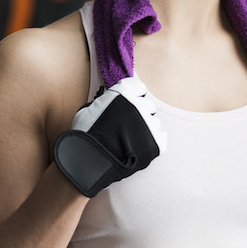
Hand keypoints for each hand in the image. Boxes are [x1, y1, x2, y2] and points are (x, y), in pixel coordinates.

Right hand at [54, 77, 165, 196]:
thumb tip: (116, 100)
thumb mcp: (89, 109)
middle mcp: (139, 106)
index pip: (138, 86)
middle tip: (128, 124)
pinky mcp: (156, 143)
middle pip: (148, 105)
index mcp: (123, 94)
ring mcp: (149, 125)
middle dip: (140, 112)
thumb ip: (108, 101)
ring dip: (146, 128)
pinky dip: (153, 141)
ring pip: (155, 122)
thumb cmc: (85, 135)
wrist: (89, 162)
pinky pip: (161, 137)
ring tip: (130, 139)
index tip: (130, 102)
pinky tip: (140, 145)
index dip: (134, 94)